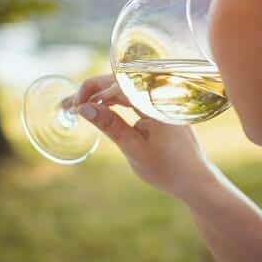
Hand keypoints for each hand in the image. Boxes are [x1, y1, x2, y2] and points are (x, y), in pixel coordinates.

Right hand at [62, 75, 216, 203]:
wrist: (194, 180)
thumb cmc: (167, 168)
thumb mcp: (133, 148)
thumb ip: (110, 125)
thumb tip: (83, 108)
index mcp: (156, 101)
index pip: (117, 84)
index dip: (91, 91)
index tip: (74, 106)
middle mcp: (160, 94)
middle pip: (119, 81)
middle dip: (91, 91)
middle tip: (67, 105)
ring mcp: (160, 99)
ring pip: (124, 88)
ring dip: (100, 95)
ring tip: (76, 107)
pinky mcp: (159, 107)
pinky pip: (132, 96)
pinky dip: (113, 101)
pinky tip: (98, 108)